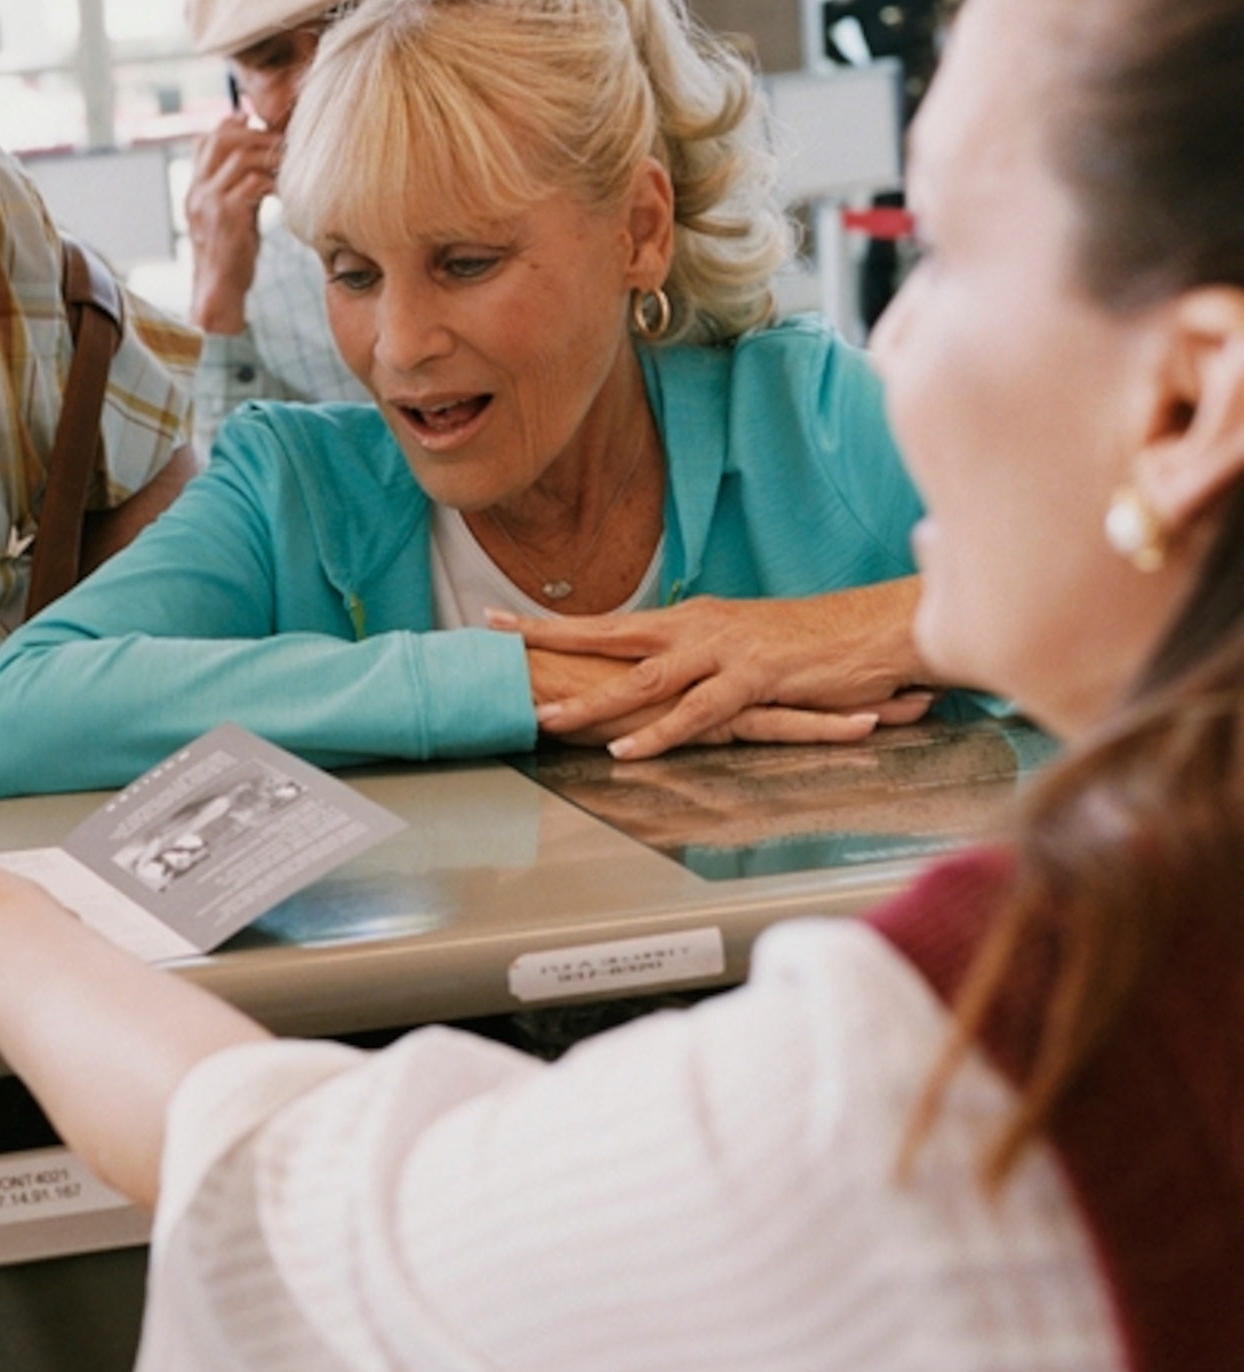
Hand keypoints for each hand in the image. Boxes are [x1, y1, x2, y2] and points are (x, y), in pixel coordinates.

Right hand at [184, 116, 280, 334]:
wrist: (219, 292)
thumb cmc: (231, 254)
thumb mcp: (230, 214)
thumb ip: (237, 185)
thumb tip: (257, 158)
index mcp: (195, 189)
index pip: (206, 139)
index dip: (234, 128)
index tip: (262, 132)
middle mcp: (197, 191)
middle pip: (222, 139)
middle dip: (256, 135)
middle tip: (282, 144)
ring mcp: (209, 203)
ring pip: (241, 156)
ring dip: (270, 156)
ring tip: (289, 164)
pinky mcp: (226, 216)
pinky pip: (255, 182)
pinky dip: (275, 180)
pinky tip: (286, 190)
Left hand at [505, 582, 930, 757]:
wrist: (878, 627)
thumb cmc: (811, 641)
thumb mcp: (740, 645)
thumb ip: (696, 658)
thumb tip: (654, 673)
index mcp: (690, 621)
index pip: (607, 620)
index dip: (551, 622)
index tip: (496, 620)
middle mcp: (699, 629)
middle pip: (609, 632)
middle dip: (548, 638)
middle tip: (492, 641)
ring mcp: (726, 653)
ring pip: (646, 678)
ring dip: (594, 701)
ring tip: (546, 720)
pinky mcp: (758, 681)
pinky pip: (700, 712)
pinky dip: (661, 733)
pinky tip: (629, 751)